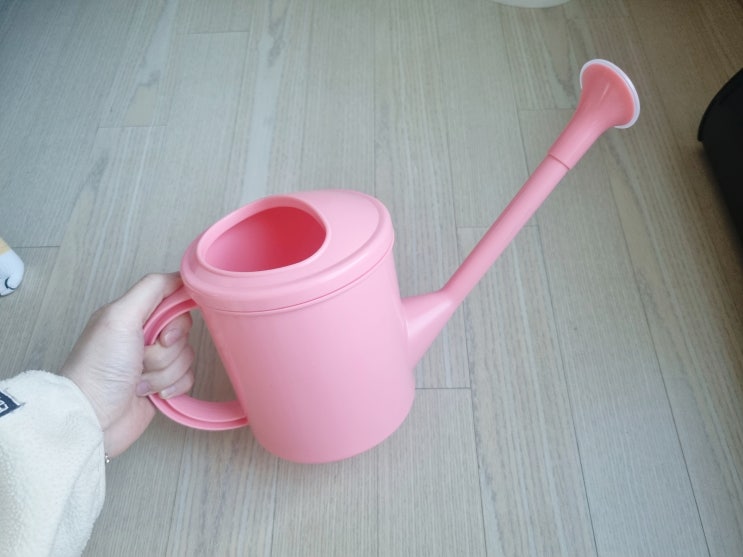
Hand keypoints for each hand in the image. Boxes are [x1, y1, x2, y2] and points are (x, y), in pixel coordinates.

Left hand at [62, 273, 194, 456]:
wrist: (93, 417)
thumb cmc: (99, 368)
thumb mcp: (120, 317)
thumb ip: (152, 289)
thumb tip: (181, 276)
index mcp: (131, 314)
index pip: (172, 300)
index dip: (176, 317)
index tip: (163, 332)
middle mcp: (142, 335)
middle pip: (183, 331)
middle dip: (167, 349)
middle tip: (142, 358)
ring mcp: (153, 362)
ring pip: (186, 356)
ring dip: (164, 372)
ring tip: (138, 380)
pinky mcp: (161, 385)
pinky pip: (187, 378)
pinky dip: (172, 387)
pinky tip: (151, 394)